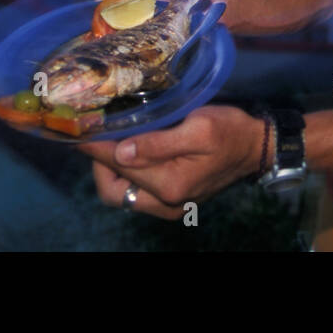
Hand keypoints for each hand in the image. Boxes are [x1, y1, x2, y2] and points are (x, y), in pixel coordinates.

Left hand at [79, 106, 264, 219]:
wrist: (255, 146)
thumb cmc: (230, 131)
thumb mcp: (199, 128)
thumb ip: (158, 142)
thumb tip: (120, 151)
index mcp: (170, 185)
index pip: (118, 166)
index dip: (94, 146)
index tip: (76, 128)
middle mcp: (165, 202)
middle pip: (112, 190)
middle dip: (98, 163)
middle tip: (99, 133)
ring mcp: (168, 205)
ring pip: (121, 193)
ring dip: (111, 168)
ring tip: (113, 139)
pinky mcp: (172, 200)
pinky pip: (136, 191)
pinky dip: (126, 172)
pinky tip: (129, 150)